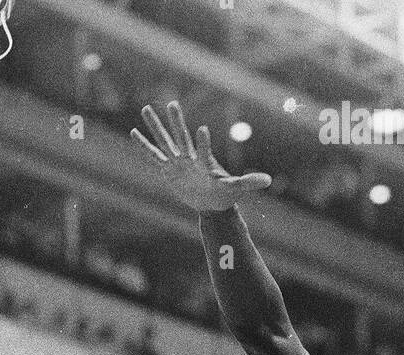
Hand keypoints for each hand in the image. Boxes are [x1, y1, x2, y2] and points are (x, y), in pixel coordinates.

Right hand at [130, 101, 270, 212]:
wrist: (212, 202)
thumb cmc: (225, 194)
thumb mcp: (236, 189)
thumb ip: (249, 183)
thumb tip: (268, 181)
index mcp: (204, 161)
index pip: (203, 150)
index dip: (204, 142)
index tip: (204, 130)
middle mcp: (190, 158)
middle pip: (181, 137)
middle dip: (176, 122)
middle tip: (171, 103)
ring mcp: (177, 162)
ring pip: (164, 141)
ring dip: (155, 126)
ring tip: (145, 109)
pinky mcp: (168, 169)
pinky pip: (153, 156)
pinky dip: (144, 146)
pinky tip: (134, 133)